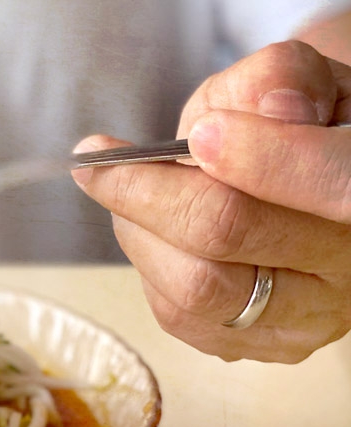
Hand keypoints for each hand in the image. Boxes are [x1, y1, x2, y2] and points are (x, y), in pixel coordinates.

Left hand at [72, 41, 350, 362]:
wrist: (297, 174)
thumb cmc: (287, 121)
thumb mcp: (289, 81)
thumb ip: (277, 81)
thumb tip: (267, 108)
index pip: (330, 178)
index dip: (255, 155)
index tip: (197, 133)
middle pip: (232, 232)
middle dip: (146, 192)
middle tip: (99, 163)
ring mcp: (314, 316)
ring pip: (197, 285)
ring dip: (139, 233)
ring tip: (125, 194)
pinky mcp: (268, 346)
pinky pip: (182, 318)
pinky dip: (150, 269)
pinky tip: (153, 235)